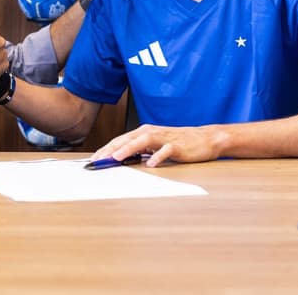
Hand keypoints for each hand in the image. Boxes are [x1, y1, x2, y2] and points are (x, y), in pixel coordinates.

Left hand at [91, 124, 227, 167]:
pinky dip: (157, 156)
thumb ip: (139, 151)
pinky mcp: (177, 146)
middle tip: (97, 160)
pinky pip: (166, 150)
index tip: (93, 160)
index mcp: (143, 132)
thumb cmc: (178, 142)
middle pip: (127, 139)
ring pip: (143, 141)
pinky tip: (151, 164)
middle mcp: (151, 132)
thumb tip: (120, 160)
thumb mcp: (154, 146)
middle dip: (110, 149)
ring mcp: (164, 138)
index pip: (120, 140)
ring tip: (116, 158)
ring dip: (128, 149)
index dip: (105, 149)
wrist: (204, 139)